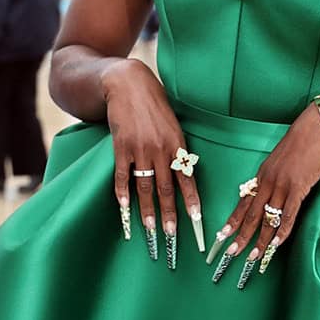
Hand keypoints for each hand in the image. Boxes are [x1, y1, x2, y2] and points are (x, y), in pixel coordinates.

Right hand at [105, 58, 201, 258]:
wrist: (128, 83)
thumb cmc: (154, 105)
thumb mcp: (173, 124)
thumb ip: (177, 148)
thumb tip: (184, 173)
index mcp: (178, 144)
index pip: (187, 179)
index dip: (192, 202)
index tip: (198, 221)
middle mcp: (161, 149)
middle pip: (166, 189)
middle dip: (169, 215)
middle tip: (171, 236)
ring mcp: (140, 149)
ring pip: (145, 186)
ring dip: (147, 210)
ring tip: (149, 229)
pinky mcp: (121, 146)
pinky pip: (122, 175)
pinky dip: (123, 192)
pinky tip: (125, 208)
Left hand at [210, 104, 319, 281]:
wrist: (316, 129)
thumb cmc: (302, 144)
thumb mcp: (280, 161)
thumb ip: (273, 179)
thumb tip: (270, 194)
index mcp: (261, 176)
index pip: (243, 202)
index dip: (232, 220)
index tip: (222, 235)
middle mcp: (267, 182)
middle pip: (250, 214)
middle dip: (240, 236)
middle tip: (231, 252)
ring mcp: (282, 185)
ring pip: (267, 218)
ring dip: (260, 240)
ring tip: (253, 256)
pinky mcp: (298, 187)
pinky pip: (288, 214)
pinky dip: (282, 230)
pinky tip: (277, 243)